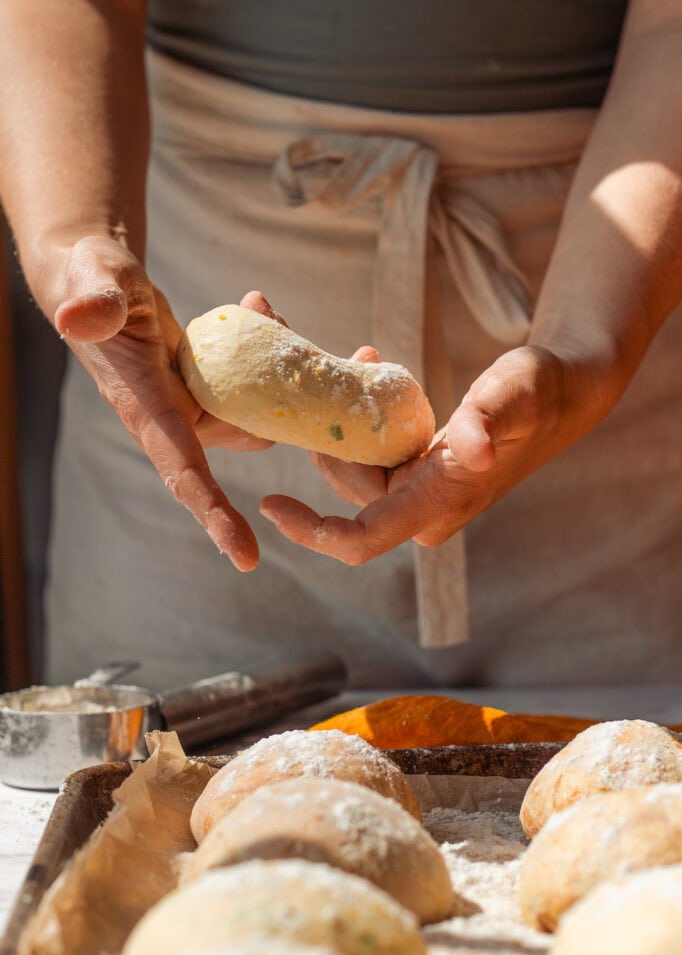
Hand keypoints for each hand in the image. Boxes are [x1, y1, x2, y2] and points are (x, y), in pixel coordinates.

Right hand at [49, 235, 276, 570]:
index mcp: (146, 409)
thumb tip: (76, 318)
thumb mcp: (96, 280)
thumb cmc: (91, 279)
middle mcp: (168, 418)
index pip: (183, 472)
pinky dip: (262, 353)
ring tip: (271, 314)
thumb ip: (94, 300)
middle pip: (235, 437)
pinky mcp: (201, 386)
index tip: (246, 558)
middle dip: (272, 410)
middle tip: (287, 340)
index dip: (214, 514)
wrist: (94, 281)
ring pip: (247, 405)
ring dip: (270, 373)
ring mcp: (187, 404)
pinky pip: (244, 383)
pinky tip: (264, 312)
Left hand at [260, 344, 604, 564]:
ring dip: (340, 416)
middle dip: (323, 433)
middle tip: (317, 363)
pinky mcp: (416, 471)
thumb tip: (474, 450)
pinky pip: (369, 448)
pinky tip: (367, 364)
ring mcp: (418, 493)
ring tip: (357, 355)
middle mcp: (420, 510)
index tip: (270, 503)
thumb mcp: (515, 396)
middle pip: (345, 486)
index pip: (361, 539)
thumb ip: (490, 420)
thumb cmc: (541, 393)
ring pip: (353, 462)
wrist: (564, 393)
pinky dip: (358, 414)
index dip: (311, 531)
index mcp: (435, 507)